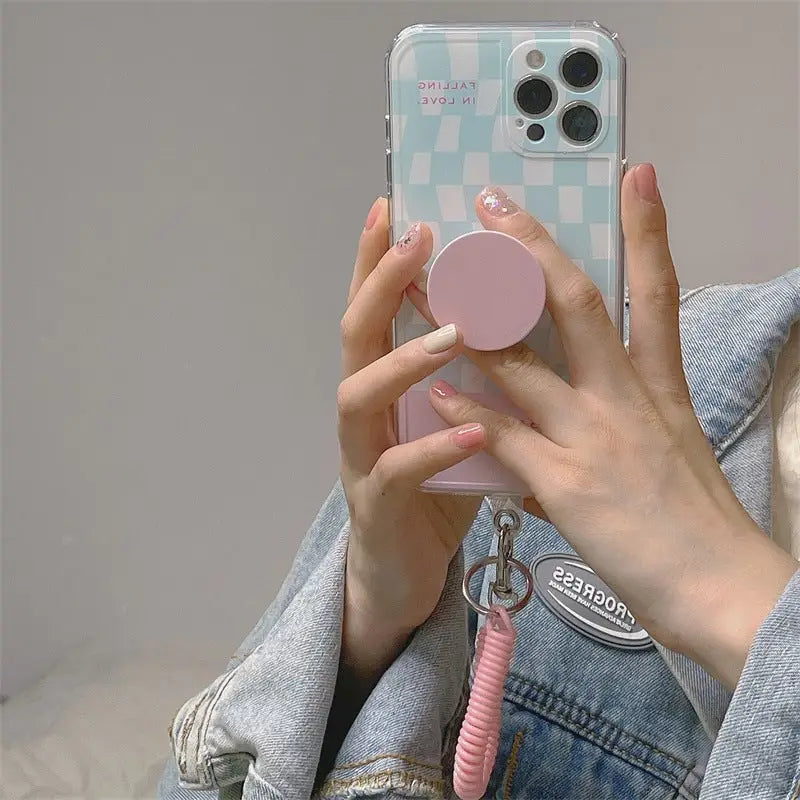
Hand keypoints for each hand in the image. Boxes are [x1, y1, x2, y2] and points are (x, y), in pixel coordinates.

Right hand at [337, 198, 484, 675]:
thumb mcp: (458, 419)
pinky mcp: (377, 509)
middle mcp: (365, 412)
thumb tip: (530, 321)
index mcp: (387, 385)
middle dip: (381, 282)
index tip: (398, 206)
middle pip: (356, 335)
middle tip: (415, 239)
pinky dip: (434, 448)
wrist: (404, 575)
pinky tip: (473, 431)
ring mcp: (363, 459)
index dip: (381, 259)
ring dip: (404, 359)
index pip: (380, 309)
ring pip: (360, 396)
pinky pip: (397, 473)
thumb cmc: (436, 490)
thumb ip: (477, 377)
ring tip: (451, 332)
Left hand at [417, 169, 797, 688]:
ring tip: (428, 283)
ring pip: (525, 362)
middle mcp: (626, 399)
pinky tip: (436, 388)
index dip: (649, 230)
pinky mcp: (567, 487)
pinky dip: (468, 412)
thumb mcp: (671, 448)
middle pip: (578, 305)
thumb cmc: (697, 522)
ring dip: (471, 320)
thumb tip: (582, 404)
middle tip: (493, 202)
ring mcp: (594, 438)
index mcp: (660, 387)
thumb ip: (625, 415)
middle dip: (533, 249)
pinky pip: (506, 438)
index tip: (634, 176)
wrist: (722, 591)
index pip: (657, 292)